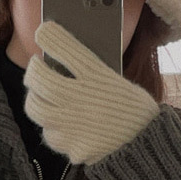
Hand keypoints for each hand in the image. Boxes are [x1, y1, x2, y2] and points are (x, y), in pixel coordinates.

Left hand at [23, 20, 159, 165]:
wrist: (148, 144)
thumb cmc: (133, 109)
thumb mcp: (119, 81)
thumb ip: (92, 72)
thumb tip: (59, 62)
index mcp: (98, 75)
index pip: (62, 46)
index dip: (47, 36)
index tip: (42, 32)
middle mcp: (81, 98)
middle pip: (38, 79)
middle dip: (33, 71)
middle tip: (36, 69)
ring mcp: (74, 125)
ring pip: (36, 108)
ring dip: (35, 99)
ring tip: (41, 96)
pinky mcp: (73, 147)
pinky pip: (50, 135)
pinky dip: (53, 128)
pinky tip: (62, 124)